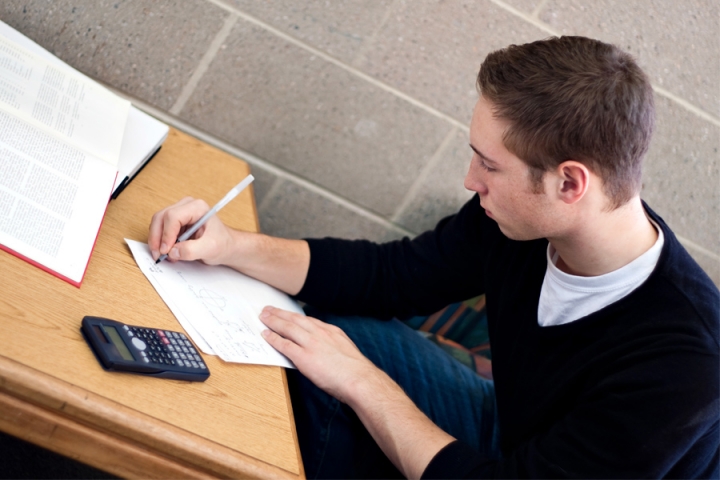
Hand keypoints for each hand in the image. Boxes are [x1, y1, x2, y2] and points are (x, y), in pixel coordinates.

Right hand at [148, 197, 234, 264]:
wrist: (226, 246)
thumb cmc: (222, 244)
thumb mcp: (210, 249)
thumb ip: (192, 250)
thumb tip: (172, 251)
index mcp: (197, 208)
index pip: (173, 216)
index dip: (166, 234)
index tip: (166, 251)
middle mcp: (186, 206)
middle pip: (161, 217)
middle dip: (157, 237)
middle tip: (159, 255)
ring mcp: (179, 212)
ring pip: (157, 223)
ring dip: (156, 240)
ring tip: (164, 255)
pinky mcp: (175, 221)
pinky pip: (160, 229)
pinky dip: (159, 241)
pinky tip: (167, 252)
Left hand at [259, 306, 378, 403]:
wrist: (359, 379)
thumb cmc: (356, 370)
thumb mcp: (346, 349)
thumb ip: (333, 346)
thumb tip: (326, 351)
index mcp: (331, 331)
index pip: (309, 320)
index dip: (295, 316)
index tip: (288, 314)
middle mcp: (320, 333)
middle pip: (296, 319)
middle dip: (281, 314)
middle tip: (268, 309)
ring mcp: (311, 344)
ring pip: (288, 328)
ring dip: (273, 321)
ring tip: (263, 317)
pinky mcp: (304, 357)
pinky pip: (284, 345)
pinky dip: (273, 339)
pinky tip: (266, 335)